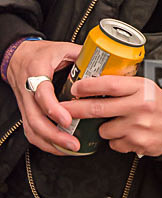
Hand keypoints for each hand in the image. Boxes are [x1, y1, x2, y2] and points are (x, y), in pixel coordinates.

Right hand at [7, 39, 81, 153]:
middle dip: (54, 135)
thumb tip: (107, 65)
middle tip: (73, 144)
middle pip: (34, 119)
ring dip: (50, 142)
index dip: (53, 109)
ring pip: (31, 128)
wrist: (19, 56)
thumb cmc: (42, 53)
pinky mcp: (26, 111)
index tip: (67, 120)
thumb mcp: (63, 48)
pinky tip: (59, 147)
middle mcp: (28, 90)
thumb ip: (83, 57)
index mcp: (37, 71)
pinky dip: (44, 141)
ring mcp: (25, 103)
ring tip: (70, 149)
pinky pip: (31, 131)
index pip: (41, 93)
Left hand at [65, 76, 161, 156]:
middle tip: (64, 108)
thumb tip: (92, 82)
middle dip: (77, 109)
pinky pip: (114, 144)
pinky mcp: (138, 143)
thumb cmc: (157, 105)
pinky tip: (127, 134)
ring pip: (104, 129)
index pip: (110, 84)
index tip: (76, 87)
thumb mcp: (145, 87)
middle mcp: (140, 106)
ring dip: (104, 128)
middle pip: (100, 108)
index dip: (89, 86)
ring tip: (118, 123)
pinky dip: (116, 140)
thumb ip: (123, 86)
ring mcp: (138, 126)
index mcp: (141, 88)